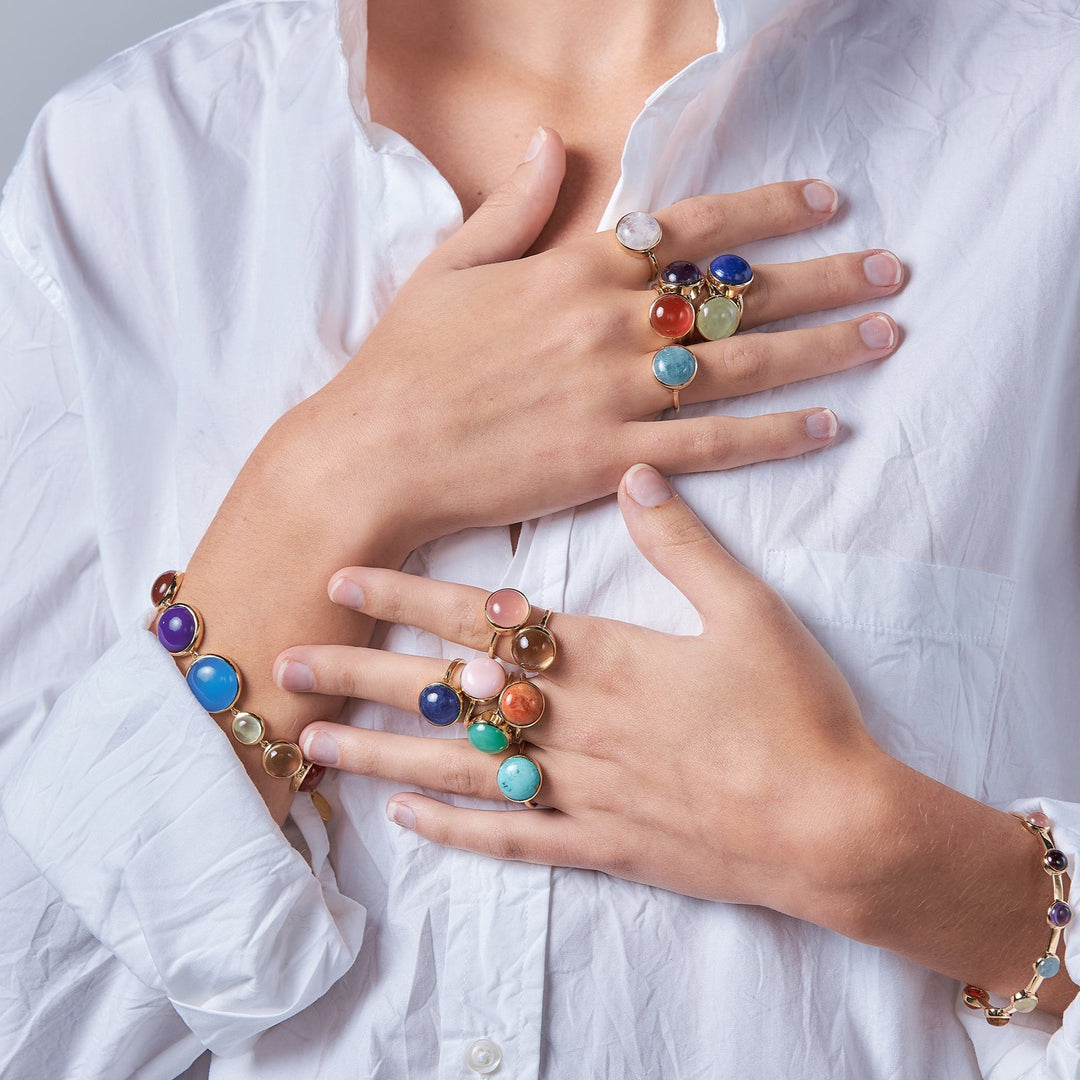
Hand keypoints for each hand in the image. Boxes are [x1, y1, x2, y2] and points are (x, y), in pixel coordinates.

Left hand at [275, 463, 895, 920]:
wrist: (835, 827)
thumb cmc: (796, 714)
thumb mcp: (751, 613)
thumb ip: (684, 544)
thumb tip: (638, 472)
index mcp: (606, 660)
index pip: (485, 620)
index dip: (409, 596)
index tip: (346, 579)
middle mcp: (576, 724)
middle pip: (450, 694)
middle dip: (363, 673)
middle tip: (286, 662)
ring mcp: (583, 790)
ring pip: (460, 768)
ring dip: (382, 752)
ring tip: (314, 743)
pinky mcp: (602, 846)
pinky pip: (513, 839)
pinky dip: (456, 830)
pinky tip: (406, 818)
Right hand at [288, 128, 902, 557]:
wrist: (374, 453)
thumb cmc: (405, 362)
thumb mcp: (450, 265)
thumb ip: (517, 206)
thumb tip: (557, 141)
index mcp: (572, 269)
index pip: (693, 228)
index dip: (768, 211)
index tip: (827, 200)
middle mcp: (608, 325)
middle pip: (739, 297)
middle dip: (826, 278)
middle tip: (894, 269)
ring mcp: (615, 395)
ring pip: (742, 368)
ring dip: (823, 349)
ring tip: (886, 334)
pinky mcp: (611, 461)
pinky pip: (712, 447)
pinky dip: (774, 436)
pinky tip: (827, 424)